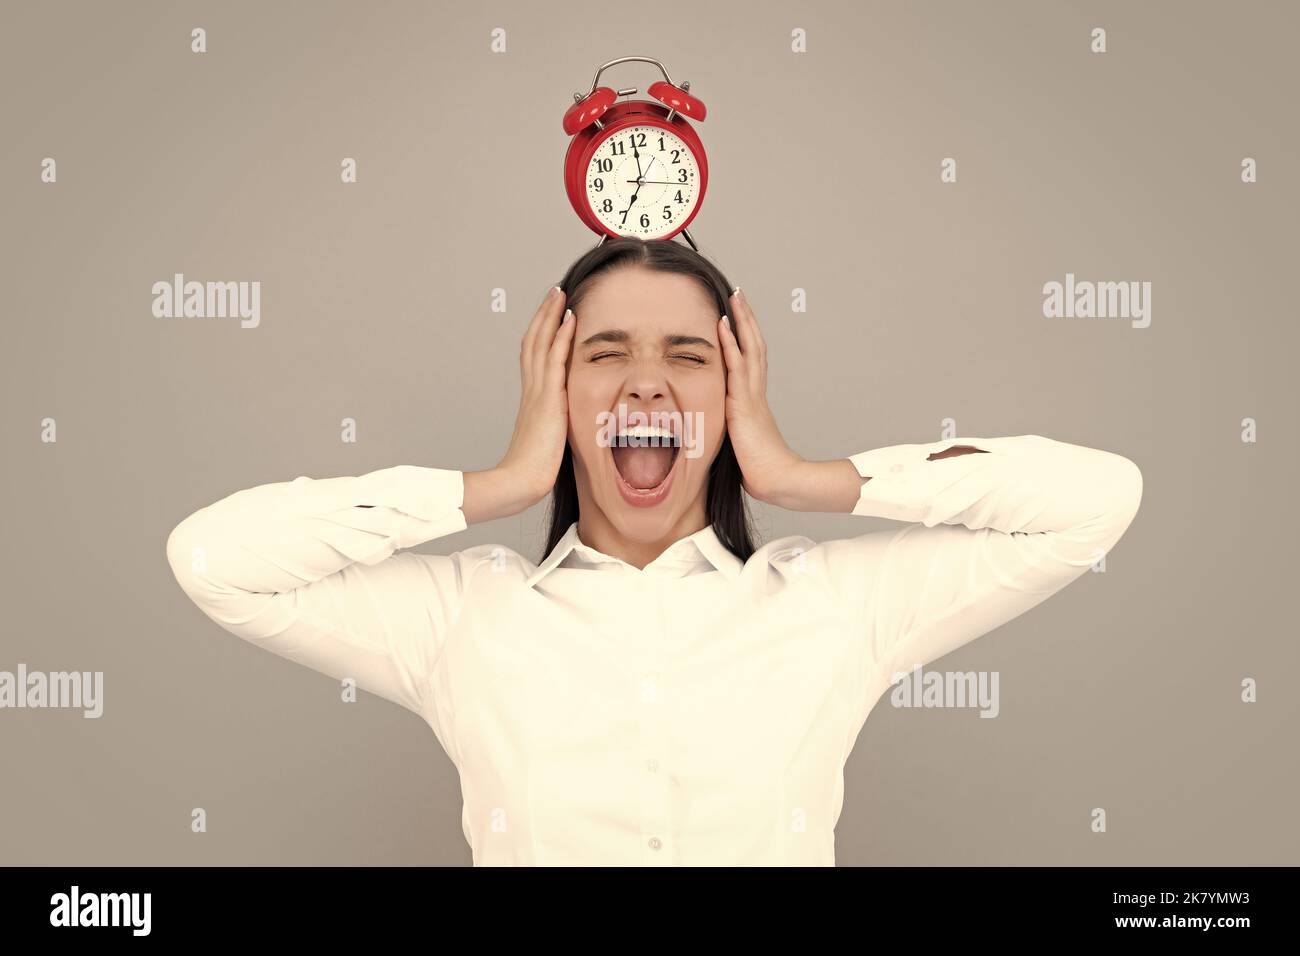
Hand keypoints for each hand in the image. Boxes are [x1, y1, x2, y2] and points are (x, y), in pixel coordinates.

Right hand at [496, 285, 575, 505]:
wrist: (521, 480)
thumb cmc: (534, 470)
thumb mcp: (549, 440)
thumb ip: (556, 425)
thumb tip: (568, 423)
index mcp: (532, 398)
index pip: (534, 356)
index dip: (541, 332)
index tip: (551, 314)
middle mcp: (531, 389)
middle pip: (533, 341)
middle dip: (544, 314)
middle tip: (554, 292)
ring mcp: (538, 391)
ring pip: (540, 342)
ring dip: (551, 315)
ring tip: (560, 293)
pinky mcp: (548, 398)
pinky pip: (554, 359)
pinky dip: (561, 336)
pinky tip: (570, 319)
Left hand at [717, 288, 803, 504]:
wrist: (777, 480)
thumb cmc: (759, 470)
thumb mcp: (740, 445)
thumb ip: (732, 433)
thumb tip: (718, 433)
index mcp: (753, 400)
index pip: (751, 360)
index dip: (745, 337)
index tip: (737, 317)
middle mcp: (755, 392)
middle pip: (754, 345)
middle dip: (746, 318)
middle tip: (739, 294)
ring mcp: (751, 395)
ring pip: (749, 347)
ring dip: (741, 320)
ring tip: (735, 296)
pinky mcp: (743, 402)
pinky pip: (736, 366)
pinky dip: (730, 343)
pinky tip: (723, 324)